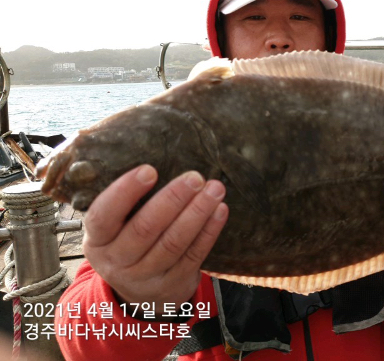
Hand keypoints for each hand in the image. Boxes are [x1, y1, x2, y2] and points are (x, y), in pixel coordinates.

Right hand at [82, 165, 228, 314]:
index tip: (149, 169)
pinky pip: (194, 255)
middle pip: (145, 229)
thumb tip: (155, 154)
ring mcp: (146, 277)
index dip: (125, 192)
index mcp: (98, 241)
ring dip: (197, 213)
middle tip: (195, 177)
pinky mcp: (174, 283)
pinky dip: (209, 231)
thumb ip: (124, 204)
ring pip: (174, 243)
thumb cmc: (126, 243)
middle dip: (172, 200)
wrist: (139, 296)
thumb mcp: (112, 230)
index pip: (103, 216)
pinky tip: (220, 210)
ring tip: (215, 189)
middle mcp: (118, 261)